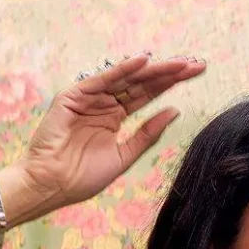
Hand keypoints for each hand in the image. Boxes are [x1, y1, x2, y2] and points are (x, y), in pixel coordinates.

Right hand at [4, 52, 205, 219]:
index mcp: (115, 117)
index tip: (196, 74)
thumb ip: (147, 134)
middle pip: (141, 83)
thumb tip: (175, 111)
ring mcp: (89, 98)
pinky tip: (144, 62)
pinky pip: (102, 80)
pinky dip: (122, 69)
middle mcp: (104, 103)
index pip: (147, 94)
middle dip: (168, 73)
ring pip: (126, 79)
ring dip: (153, 69)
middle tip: (196, 64)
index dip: (170, 84)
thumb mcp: (124, 156)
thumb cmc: (82, 177)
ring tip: (179, 63)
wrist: (51, 186)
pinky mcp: (73, 96)